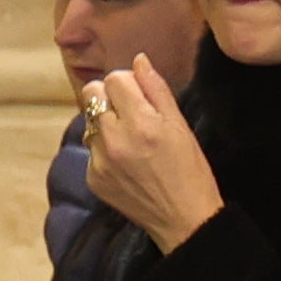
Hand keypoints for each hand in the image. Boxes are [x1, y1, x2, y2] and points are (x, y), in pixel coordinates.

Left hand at [79, 60, 223, 253]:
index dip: (127, 83)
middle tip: (131, 113)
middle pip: (92, 94)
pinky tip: (127, 163)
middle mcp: (115, 140)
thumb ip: (157, 89)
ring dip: (106, 124)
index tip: (140, 96)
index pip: (113, 79)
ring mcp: (100, 161)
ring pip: (90, 121)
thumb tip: (138, 60)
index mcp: (141, 123)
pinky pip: (91, 149)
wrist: (183, 220)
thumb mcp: (181, 126)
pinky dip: (105, 150)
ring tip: (131, 141)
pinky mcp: (93, 179)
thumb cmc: (191, 170)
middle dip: (110, 97)